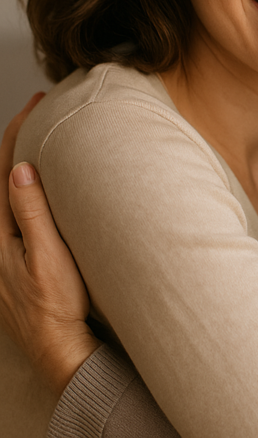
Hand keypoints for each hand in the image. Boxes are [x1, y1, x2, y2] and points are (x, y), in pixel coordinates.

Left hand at [0, 95, 99, 396]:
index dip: (18, 133)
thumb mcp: (46, 256)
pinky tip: (39, 183)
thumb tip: (19, 170)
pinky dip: (26, 186)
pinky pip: (15, 209)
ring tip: (40, 139)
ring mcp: (4, 249)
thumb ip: (30, 213)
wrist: (58, 347)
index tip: (36, 104)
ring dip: (21, 162)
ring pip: (7, 193)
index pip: (4, 171)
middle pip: (1, 177)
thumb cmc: (56, 305)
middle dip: (17, 141)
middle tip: (38, 112)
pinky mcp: (15, 257)